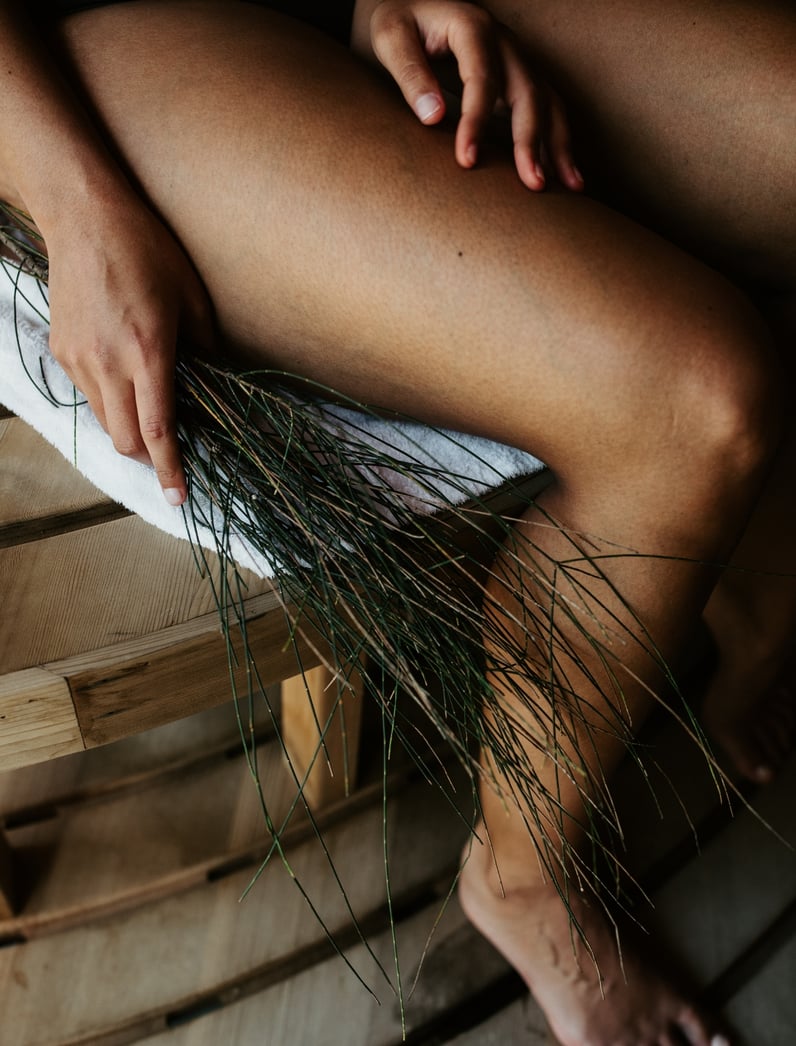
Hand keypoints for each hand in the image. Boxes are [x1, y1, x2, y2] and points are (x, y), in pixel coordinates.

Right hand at [43, 192, 212, 506]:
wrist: (84, 217)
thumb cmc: (147, 250)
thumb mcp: (191, 298)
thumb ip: (204, 348)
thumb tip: (215, 382)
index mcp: (148, 353)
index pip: (159, 430)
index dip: (169, 469)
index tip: (177, 497)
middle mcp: (109, 363)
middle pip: (127, 439)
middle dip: (149, 455)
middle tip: (170, 450)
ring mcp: (79, 359)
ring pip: (104, 422)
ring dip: (128, 429)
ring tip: (148, 410)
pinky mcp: (61, 350)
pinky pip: (87, 395)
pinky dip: (109, 402)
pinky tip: (123, 379)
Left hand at [359, 0, 582, 191]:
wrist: (416, 7)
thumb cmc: (401, 23)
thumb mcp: (391, 37)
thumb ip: (409, 73)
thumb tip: (434, 117)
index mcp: (472, 28)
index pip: (482, 79)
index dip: (476, 122)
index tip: (467, 161)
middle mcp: (504, 43)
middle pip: (528, 92)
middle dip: (531, 140)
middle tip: (533, 184)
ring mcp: (517, 61)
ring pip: (548, 101)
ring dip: (560, 144)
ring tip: (571, 186)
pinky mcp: (519, 79)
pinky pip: (547, 109)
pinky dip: (558, 141)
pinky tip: (567, 175)